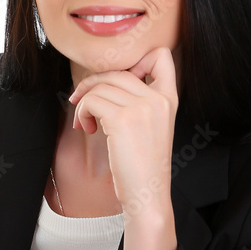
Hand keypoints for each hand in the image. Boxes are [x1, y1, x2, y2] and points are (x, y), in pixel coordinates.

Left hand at [67, 47, 178, 249]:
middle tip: (81, 102)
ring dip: (84, 102)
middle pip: (117, 71)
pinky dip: (82, 112)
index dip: (134, 60)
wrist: (147, 194)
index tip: (116, 81)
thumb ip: (140, 102)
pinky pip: (91, 101)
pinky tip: (87, 128)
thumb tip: (105, 82)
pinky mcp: (122, 119)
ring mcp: (142, 107)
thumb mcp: (151, 127)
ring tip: (86, 122)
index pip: (161, 56)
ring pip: (100, 86)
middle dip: (93, 84)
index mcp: (169, 98)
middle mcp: (158, 98)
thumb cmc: (142, 165)